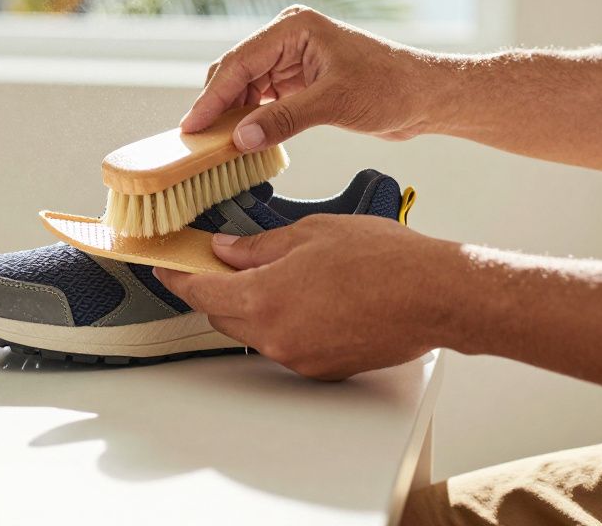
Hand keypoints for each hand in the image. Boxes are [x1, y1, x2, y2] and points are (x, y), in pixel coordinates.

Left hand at [154, 215, 460, 380]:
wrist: (436, 296)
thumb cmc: (384, 260)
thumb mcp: (310, 233)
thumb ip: (259, 246)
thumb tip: (226, 251)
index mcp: (264, 299)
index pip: (201, 291)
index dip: (177, 276)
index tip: (165, 266)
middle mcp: (275, 337)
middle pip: (222, 314)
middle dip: (215, 287)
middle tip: (219, 259)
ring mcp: (299, 358)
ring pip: (253, 330)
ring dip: (251, 304)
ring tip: (275, 272)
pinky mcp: (323, 369)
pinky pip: (285, 343)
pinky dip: (282, 320)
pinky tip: (305, 295)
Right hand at [180, 5, 454, 150]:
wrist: (426, 97)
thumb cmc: (391, 87)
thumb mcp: (334, 104)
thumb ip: (284, 120)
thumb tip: (242, 138)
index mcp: (293, 28)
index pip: (239, 62)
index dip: (212, 97)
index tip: (192, 126)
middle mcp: (287, 39)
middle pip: (235, 73)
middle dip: (217, 106)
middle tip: (197, 141)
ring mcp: (292, 61)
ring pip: (245, 89)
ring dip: (232, 116)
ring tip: (214, 145)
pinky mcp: (299, 82)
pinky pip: (262, 101)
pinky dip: (250, 120)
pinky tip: (242, 141)